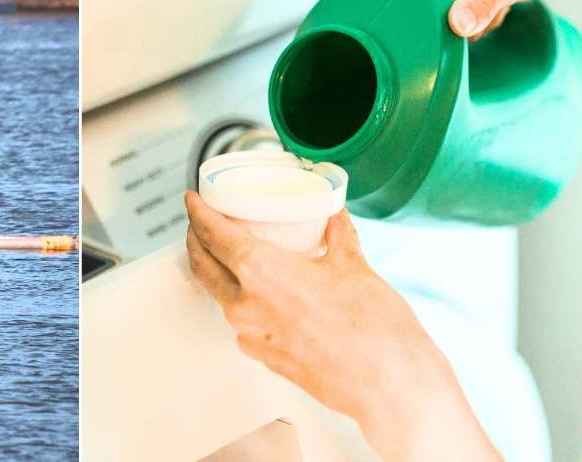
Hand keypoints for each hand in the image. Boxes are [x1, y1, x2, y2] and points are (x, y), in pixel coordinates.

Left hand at [183, 192, 499, 461]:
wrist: (389, 382)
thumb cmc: (373, 327)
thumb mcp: (353, 265)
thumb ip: (337, 235)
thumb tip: (333, 217)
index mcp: (261, 271)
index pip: (213, 234)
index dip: (198, 213)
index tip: (192, 201)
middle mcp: (245, 304)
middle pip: (203, 265)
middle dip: (197, 241)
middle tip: (201, 224)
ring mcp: (250, 335)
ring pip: (219, 295)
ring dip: (217, 272)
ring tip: (229, 256)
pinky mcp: (262, 357)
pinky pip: (242, 322)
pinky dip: (243, 302)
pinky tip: (261, 296)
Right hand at [406, 0, 581, 40]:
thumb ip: (481, 4)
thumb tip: (456, 27)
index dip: (437, 12)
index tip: (469, 10)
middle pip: (423, 3)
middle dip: (456, 15)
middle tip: (489, 3)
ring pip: (439, 7)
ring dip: (469, 15)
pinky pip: (450, 2)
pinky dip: (474, 9)